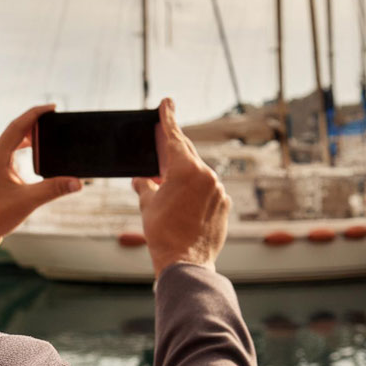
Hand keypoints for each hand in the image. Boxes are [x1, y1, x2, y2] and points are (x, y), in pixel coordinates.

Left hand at [0, 104, 81, 268]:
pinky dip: (19, 154)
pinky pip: (6, 158)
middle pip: (13, 133)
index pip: (18, 125)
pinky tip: (29, 165)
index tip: (52, 107)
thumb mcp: (28, 201)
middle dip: (33, 126)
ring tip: (43, 140)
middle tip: (51, 123)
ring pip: (8, 146)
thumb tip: (78, 182)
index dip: (36, 114)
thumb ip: (54, 189)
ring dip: (26, 140)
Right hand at [132, 98, 230, 273]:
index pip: (174, 137)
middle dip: (173, 145)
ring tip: (166, 182)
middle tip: (163, 134)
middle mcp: (207, 175)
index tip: (167, 102)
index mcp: (186, 170)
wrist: (185, 263)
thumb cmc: (163, 233)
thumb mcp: (147, 205)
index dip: (168, 118)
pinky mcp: (224, 205)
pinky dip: (194, 191)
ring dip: (183, 173)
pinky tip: (183, 202)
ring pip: (198, 173)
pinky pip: (208, 191)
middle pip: (187, 153)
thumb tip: (141, 180)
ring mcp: (219, 191)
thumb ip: (145, 186)